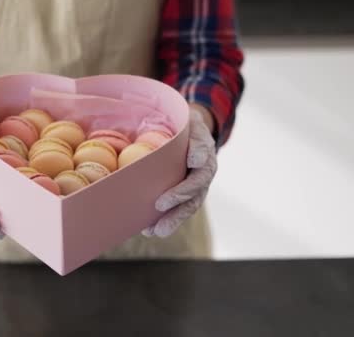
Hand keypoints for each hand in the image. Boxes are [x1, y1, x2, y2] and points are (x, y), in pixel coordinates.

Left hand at [142, 108, 216, 237]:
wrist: (189, 131)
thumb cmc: (186, 125)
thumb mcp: (191, 121)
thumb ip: (194, 137)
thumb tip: (195, 158)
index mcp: (206, 156)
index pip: (201, 168)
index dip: (187, 181)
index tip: (174, 186)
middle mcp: (203, 175)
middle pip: (194, 195)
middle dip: (177, 206)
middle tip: (159, 208)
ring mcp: (195, 187)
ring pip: (186, 207)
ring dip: (172, 220)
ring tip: (155, 232)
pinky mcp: (184, 195)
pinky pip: (176, 210)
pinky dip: (163, 221)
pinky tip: (148, 230)